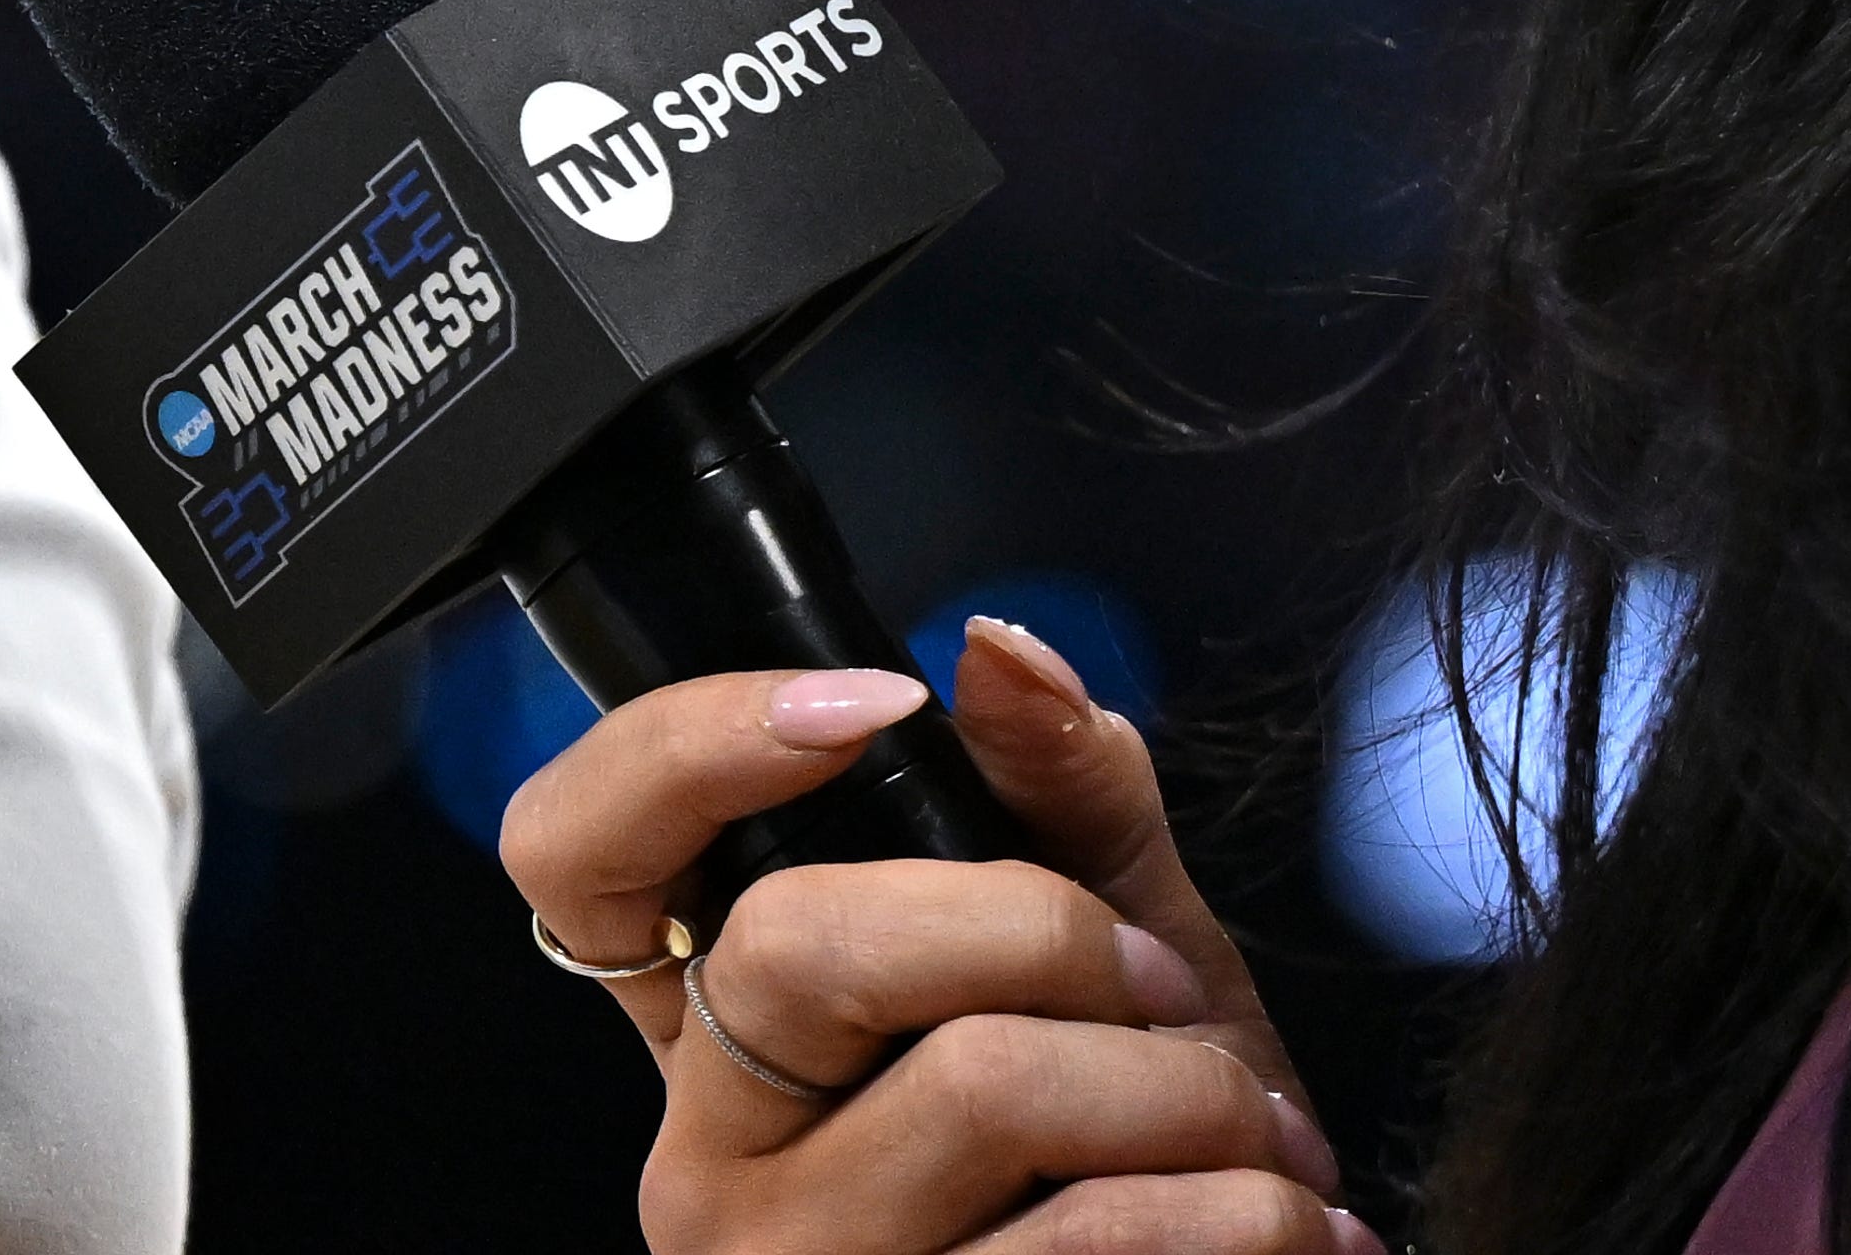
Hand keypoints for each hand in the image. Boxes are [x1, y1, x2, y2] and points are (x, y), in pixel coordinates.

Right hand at [498, 612, 1375, 1253]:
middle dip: (1044, 927)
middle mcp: (709, 1152)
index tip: (870, 702)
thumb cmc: (1144, 1135)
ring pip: (977, 1084)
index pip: (577, 852)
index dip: (681, 748)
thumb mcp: (1120, 941)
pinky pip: (1079, 1236)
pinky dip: (1230, 1211)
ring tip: (1249, 1134)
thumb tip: (1000, 654)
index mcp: (718, 1023)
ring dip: (1185, 1095)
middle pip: (799, 942)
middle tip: (1159, 987)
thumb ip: (1065, 788)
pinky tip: (1273, 1226)